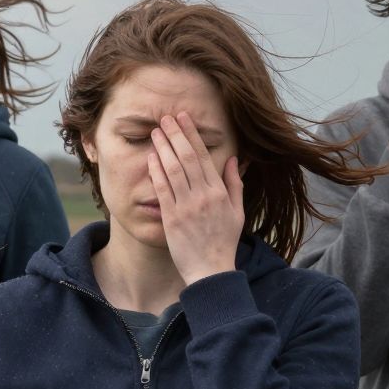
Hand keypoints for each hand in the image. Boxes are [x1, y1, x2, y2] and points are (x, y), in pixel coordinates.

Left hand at [147, 112, 243, 285]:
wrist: (210, 270)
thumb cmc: (224, 241)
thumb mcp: (237, 212)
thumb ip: (235, 184)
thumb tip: (234, 160)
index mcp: (219, 192)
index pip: (204, 156)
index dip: (192, 135)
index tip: (183, 119)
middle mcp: (203, 196)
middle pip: (187, 158)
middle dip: (175, 135)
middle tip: (166, 118)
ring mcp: (186, 206)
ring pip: (173, 170)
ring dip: (163, 148)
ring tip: (156, 132)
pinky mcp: (171, 218)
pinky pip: (162, 189)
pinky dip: (156, 171)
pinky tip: (150, 157)